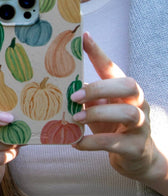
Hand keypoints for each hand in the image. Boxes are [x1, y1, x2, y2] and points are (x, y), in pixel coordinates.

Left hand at [71, 33, 165, 188]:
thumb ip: (84, 96)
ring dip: (97, 114)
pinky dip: (92, 142)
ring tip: (75, 118)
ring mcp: (141, 126)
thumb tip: (55, 84)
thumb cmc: (112, 126)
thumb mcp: (98, 108)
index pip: (112, 67)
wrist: (136, 158)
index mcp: (124, 91)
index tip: (84, 37)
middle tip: (74, 96)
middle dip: (100, 88)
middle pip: (129, 85)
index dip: (98, 52)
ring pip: (128, 113)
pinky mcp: (136, 148)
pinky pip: (115, 143)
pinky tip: (76, 142)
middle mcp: (137, 104)